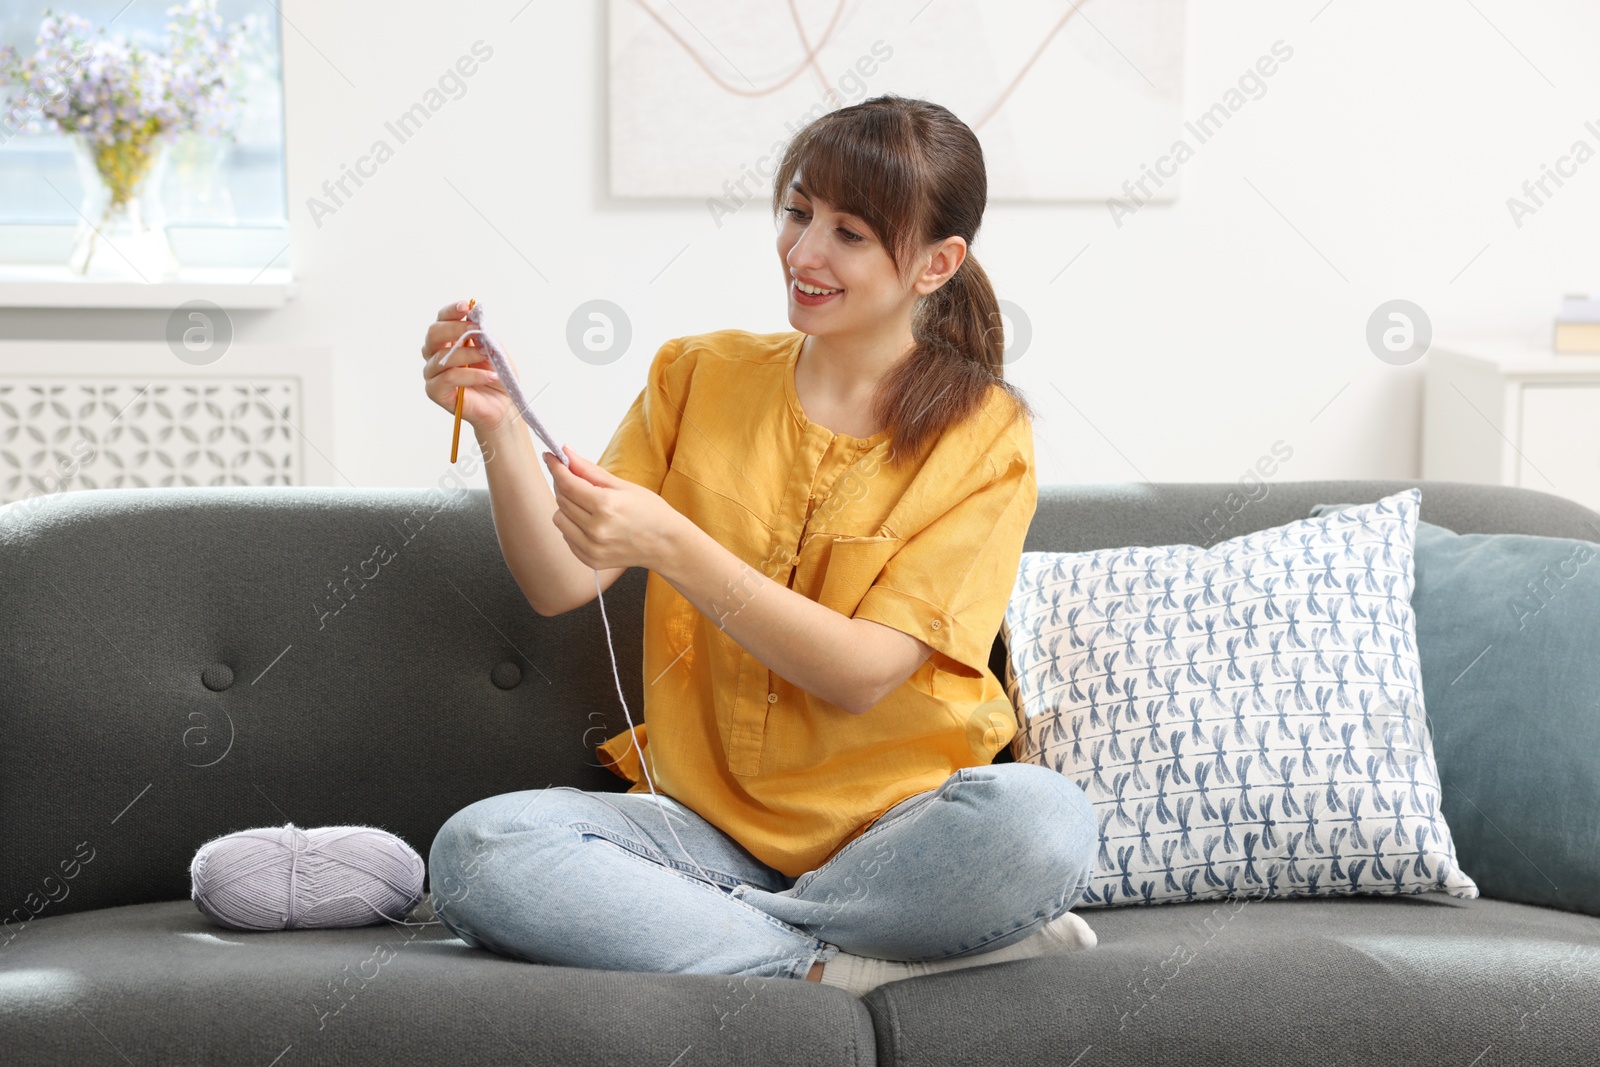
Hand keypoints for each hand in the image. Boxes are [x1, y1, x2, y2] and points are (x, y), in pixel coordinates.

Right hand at [420, 299, 521, 432]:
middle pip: (434, 334)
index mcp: (448, 341)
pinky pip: (449, 378)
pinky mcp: (436, 392)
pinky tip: (489, 375)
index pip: (442, 320)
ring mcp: (433, 373)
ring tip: (487, 354)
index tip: (465, 306)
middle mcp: (436, 355)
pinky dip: (471, 375)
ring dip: (468, 353)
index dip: (451, 311)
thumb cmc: (496, 376)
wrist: (503, 405)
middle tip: (476, 330)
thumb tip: (475, 317)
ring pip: (442, 357)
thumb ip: (483, 334)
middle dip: (456, 328)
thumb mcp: (493, 349)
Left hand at [543, 445, 679, 571]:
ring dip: (566, 507)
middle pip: (561, 499)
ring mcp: (592, 548)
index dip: (556, 467)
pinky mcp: (590, 560)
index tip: (550, 457)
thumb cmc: (650, 512)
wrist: (666, 545)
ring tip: (586, 504)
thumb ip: (590, 470)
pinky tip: (590, 522)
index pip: (567, 483)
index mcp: (606, 506)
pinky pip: (567, 536)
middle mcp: (596, 529)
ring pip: (559, 519)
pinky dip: (572, 525)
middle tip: (572, 476)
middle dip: (563, 484)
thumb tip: (566, 453)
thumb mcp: (623, 485)